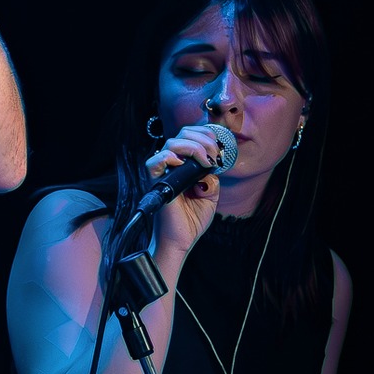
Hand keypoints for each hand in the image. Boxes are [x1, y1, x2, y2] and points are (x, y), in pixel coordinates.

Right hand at [143, 123, 226, 254]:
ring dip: (193, 147)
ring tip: (204, 161)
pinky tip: (183, 166)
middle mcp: (172, 166)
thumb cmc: (191, 220)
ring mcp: (163, 173)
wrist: (181, 239)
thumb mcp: (211, 195)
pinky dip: (170, 158)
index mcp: (184, 166)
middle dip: (203, 139)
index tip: (218, 149)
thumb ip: (211, 178)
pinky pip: (155, 161)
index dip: (206, 135)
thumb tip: (209, 168)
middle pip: (182, 134)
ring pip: (172, 143)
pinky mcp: (156, 182)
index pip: (191, 136)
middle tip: (213, 156)